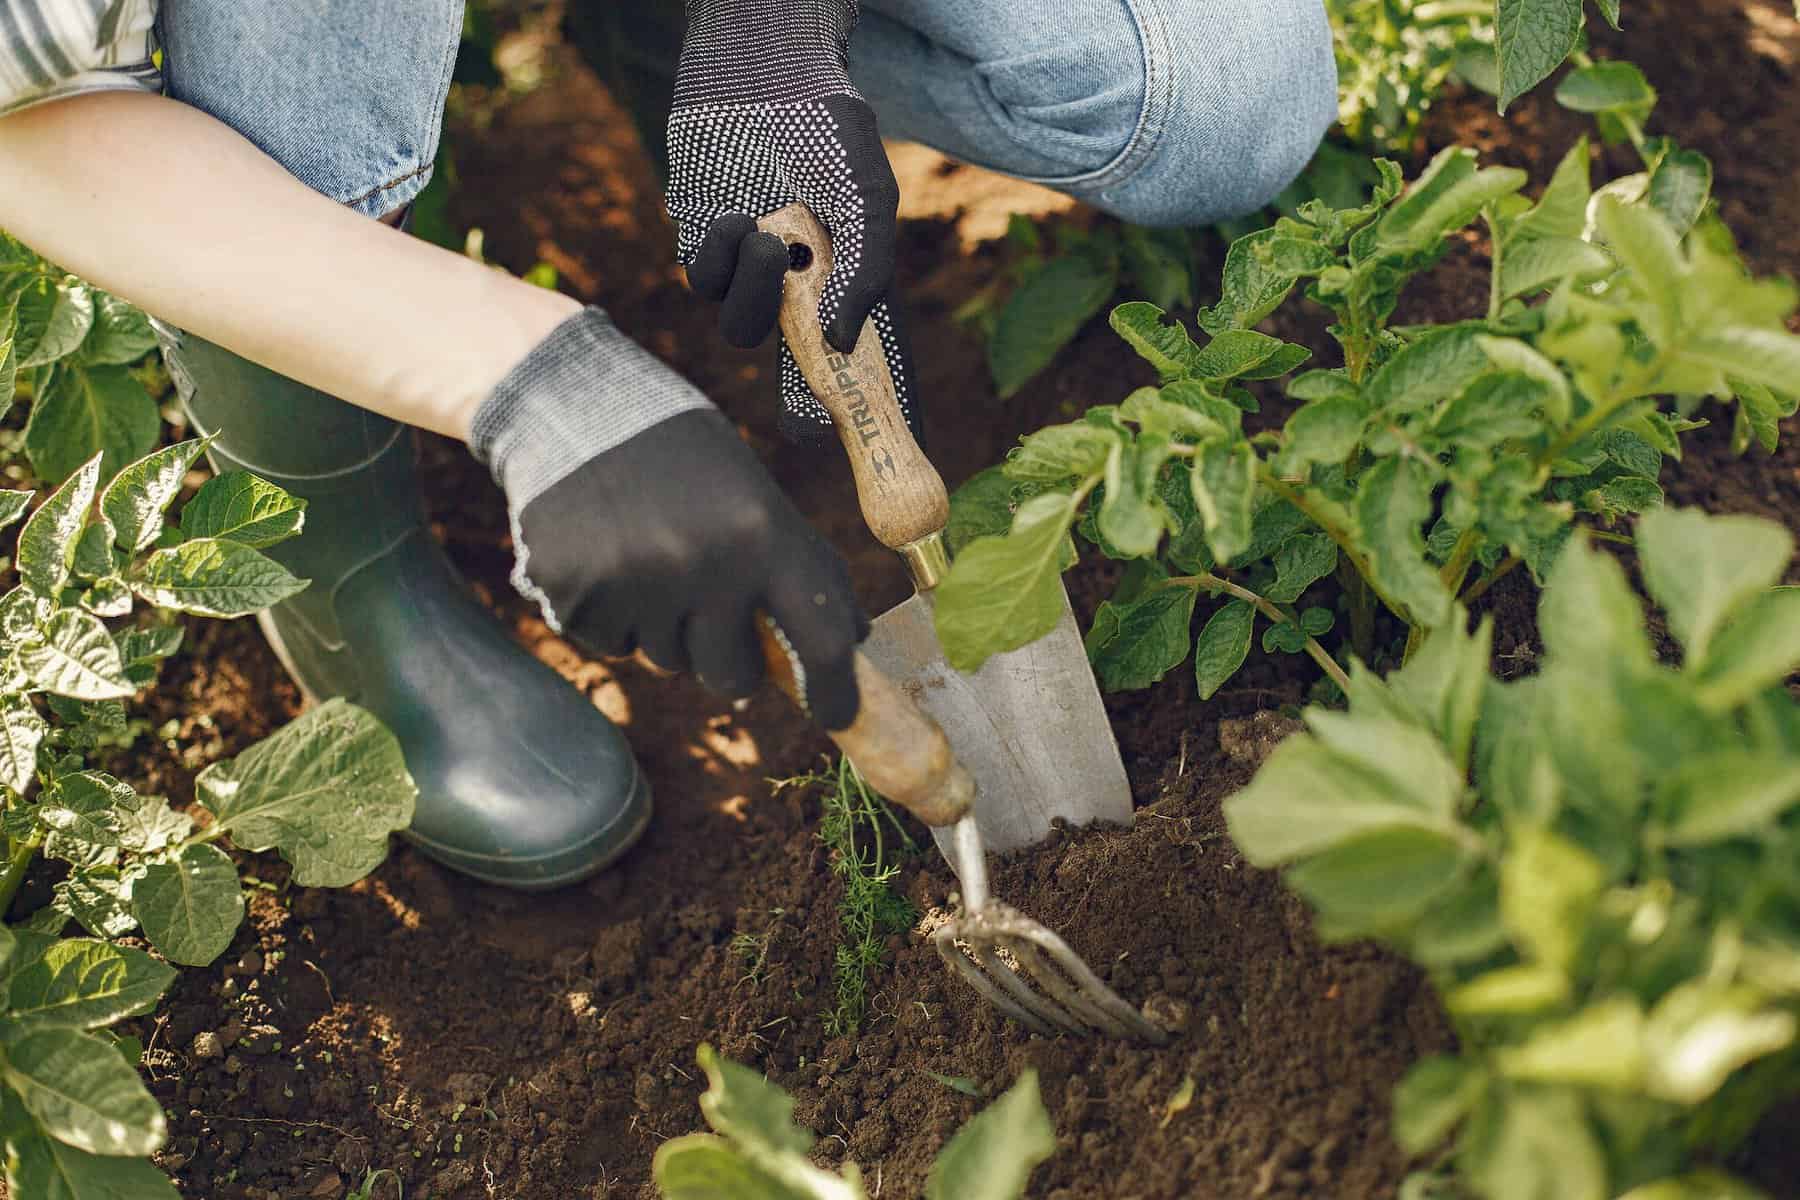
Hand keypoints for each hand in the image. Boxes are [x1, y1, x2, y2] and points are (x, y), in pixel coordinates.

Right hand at [515, 408, 866, 727]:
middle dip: (729, 660)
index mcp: (762, 534)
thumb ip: (804, 568)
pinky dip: (614, 618)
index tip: (836, 715)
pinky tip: (607, 559)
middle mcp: (703, 565)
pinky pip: (613, 647)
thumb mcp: (757, 496)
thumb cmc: (685, 459)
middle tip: (711, 612)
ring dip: (666, 629)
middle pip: (733, 676)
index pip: (821, 641)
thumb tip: (854, 640)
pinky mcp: (577, 597)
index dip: (834, 691)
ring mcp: (636, 585)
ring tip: (649, 557)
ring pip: (667, 663)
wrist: (577, 408)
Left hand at [665, 0, 917, 445]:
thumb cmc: (826, 126)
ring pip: (743, 329)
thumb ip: (867, 272)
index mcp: (850, 279)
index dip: (874, 410)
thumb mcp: (869, 199)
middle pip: (799, 369)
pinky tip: (735, 214)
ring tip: (768, 234)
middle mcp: (801, 285)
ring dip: (754, 293)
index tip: (882, 459)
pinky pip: (704, 282)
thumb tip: (842, 343)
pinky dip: (720, 257)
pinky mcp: (704, 244)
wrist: (760, 65)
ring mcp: (751, 270)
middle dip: (802, 406)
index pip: (868, 359)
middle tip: (808, 433)